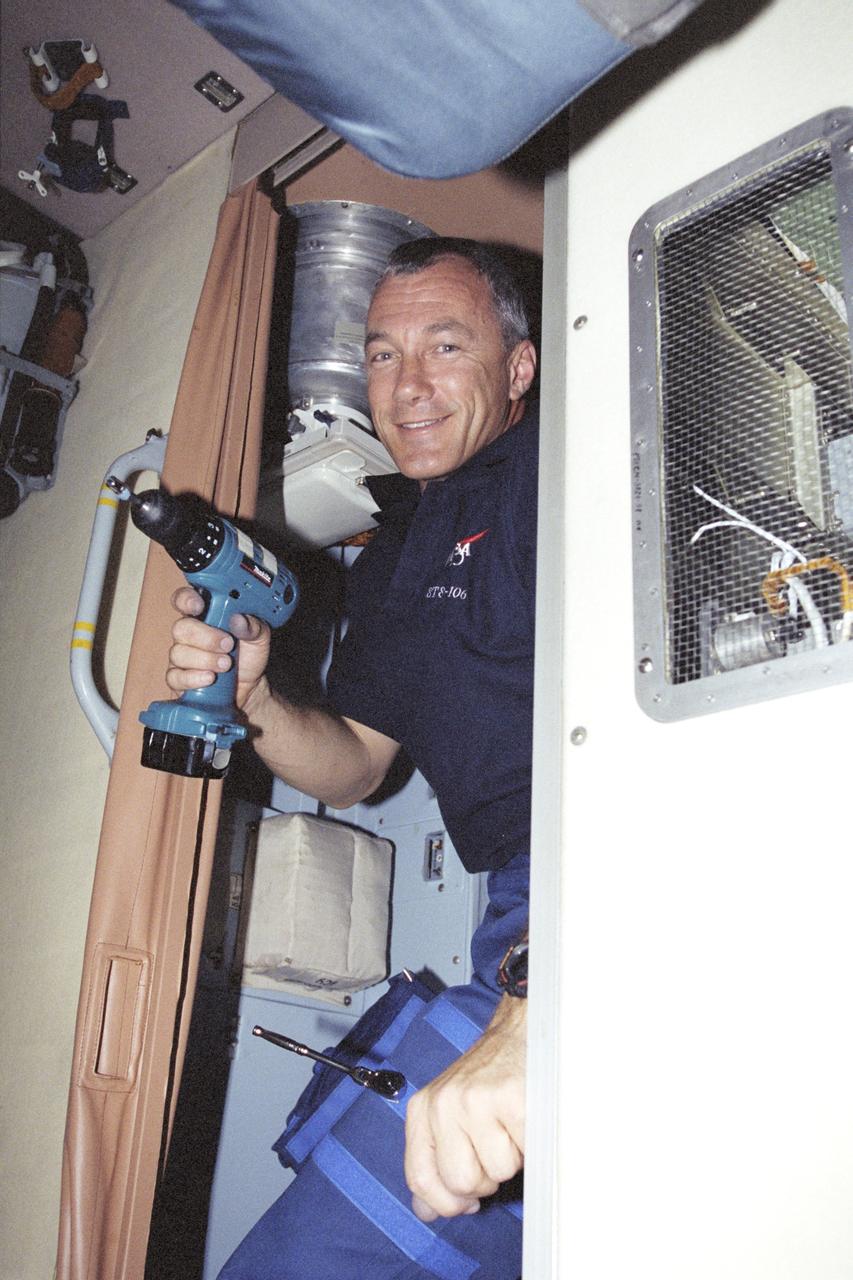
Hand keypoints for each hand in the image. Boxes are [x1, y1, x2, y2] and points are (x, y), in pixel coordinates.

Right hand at [166, 586, 271, 710]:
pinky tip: (210, 678)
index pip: (184, 600)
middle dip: (205, 637)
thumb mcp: (259, 638)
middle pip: (181, 628)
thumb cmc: (248, 657)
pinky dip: (194, 678)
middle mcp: (189, 634)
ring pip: (178, 653)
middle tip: (228, 645)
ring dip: (205, 659)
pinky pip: (176, 677)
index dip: (186, 599)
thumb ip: (253, 626)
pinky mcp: (179, 679)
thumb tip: (239, 620)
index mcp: (205, 616)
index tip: (199, 606)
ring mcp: (182, 657)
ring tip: (226, 665)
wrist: (249, 688)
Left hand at [404, 995, 525, 1220]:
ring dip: (511, 1158)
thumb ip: (433, 1162)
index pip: (420, 1178)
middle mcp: (442, 1103)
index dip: (446, 1202)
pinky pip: (524, 1154)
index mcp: (422, 1110)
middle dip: (486, 1177)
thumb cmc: (487, 1082)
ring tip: (510, 1126)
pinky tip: (525, 1119)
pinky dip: (530, 1146)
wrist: (518, 1034)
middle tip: (494, 1145)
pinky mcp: (510, 1100)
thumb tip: (427, 1211)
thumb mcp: (447, 1116)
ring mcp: (475, 1100)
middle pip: (461, 1182)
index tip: (466, 1199)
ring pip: (497, 1173)